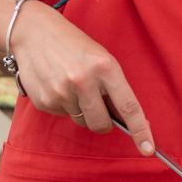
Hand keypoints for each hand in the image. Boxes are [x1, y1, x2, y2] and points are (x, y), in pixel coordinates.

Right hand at [9, 1, 154, 152]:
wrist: (33, 32)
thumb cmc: (73, 45)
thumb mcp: (100, 58)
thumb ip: (112, 87)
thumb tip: (124, 121)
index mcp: (105, 67)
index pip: (128, 106)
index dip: (140, 130)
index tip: (148, 149)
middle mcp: (83, 81)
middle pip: (101, 124)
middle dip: (103, 123)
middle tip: (98, 106)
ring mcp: (61, 92)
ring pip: (81, 121)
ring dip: (80, 110)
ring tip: (71, 84)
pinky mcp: (44, 101)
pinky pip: (62, 115)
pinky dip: (63, 105)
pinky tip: (56, 84)